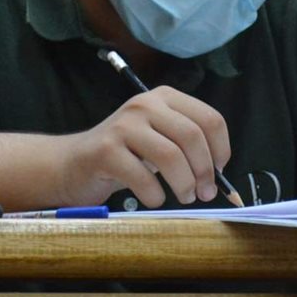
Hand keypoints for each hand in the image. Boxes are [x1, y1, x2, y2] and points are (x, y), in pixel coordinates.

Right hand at [58, 85, 231, 208]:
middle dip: (205, 171)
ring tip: (185, 197)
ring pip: (171, 156)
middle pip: (192, 136)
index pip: (209, 119)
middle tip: (205, 192)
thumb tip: (219, 174)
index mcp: (164, 98)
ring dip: (184, 184)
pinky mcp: (106, 149)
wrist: (74, 163)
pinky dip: (156, 195)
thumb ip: (187, 146)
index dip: (221, 149)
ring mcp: (123, 125)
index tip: (220, 172)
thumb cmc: (126, 155)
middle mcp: (144, 104)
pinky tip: (154, 199)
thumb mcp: (159, 139)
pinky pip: (143, 177)